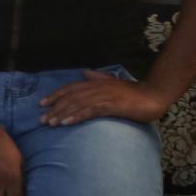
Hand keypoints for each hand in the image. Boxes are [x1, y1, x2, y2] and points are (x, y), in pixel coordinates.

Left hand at [39, 71, 170, 125]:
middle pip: (70, 97)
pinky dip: (77, 116)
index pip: (70, 88)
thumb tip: (85, 71)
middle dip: (54, 108)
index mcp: (96, 82)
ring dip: (62, 114)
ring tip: (50, 124)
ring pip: (77, 104)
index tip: (42, 104)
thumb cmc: (133, 92)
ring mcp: (104, 96)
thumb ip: (98, 77)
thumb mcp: (113, 82)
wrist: (154, 95)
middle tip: (42, 120)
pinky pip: (90, 111)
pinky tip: (67, 123)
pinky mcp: (112, 106)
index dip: (55, 95)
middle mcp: (97, 87)